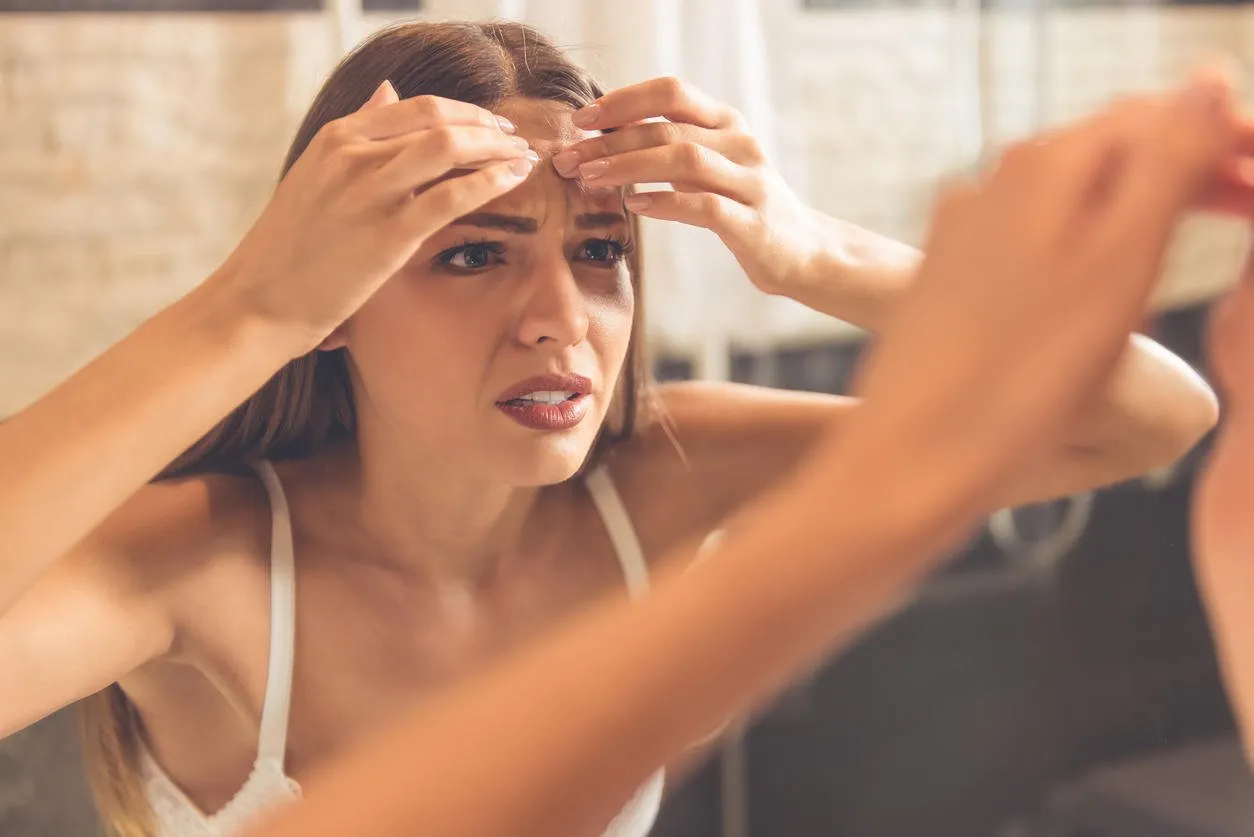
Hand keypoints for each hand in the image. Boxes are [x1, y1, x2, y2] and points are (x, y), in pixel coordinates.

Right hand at [213, 81, 536, 355]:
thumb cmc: (290, 251)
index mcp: (336, 138)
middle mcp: (352, 155)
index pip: (417, 106)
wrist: (258, 303)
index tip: (493, 124)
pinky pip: (452, 195)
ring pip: (450, 147)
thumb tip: (386, 90)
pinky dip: (491, 181)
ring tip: (523, 159)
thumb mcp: (315, 177)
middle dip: (488, 126)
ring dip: (496, 148)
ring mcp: (369, 192)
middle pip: (440, 119)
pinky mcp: (388, 234)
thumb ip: (356, 136)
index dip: (465, 111)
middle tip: (516, 140)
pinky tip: (514, 181)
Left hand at [553, 77, 823, 294]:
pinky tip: (635, 206)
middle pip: (667, 128)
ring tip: (589, 179)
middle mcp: (740, 143)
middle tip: (568, 159)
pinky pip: (704, 206)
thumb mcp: (709, 165)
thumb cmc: (742, 205)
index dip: (622, 101)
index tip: (580, 121)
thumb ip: (669, 146)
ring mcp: (749, 182)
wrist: (802, 250)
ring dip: (628, 167)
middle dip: (609, 142)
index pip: (670, 92)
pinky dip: (665, 202)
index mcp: (726, 122)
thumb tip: (603, 136)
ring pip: (683, 160)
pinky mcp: (752, 223)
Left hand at [843, 69, 1235, 515]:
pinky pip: (1030, 249)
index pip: (1153, 117)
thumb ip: (1168, 163)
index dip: (1217, 144)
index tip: (1250, 194)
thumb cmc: (1019, 378)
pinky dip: (1075, 264)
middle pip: (1108, 155)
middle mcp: (991, 183)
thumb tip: (1207, 81)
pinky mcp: (946, 278)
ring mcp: (962, 230)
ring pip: (1069, 204)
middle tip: (1229, 225)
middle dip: (1175, 180)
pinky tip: (1086, 313)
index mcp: (1042, 165)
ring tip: (1158, 286)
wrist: (913, 456)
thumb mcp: (1121, 263)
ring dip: (1126, 224)